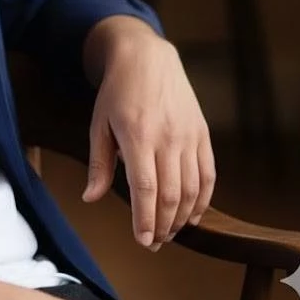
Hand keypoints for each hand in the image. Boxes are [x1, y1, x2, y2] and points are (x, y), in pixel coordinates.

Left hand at [81, 31, 215, 250]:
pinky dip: (203, 200)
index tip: (143, 241)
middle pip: (170, 195)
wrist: (147, 58)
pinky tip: (192, 215)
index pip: (145, 189)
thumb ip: (99, 164)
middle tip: (154, 241)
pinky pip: (208, 175)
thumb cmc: (117, 92)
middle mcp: (167, 138)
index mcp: (137, 136)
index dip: (145, 220)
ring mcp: (189, 136)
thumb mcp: (99, 124)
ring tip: (169, 231)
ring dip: (182, 217)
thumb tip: (91, 197)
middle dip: (163, 226)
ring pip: (192, 190)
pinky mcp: (202, 134)